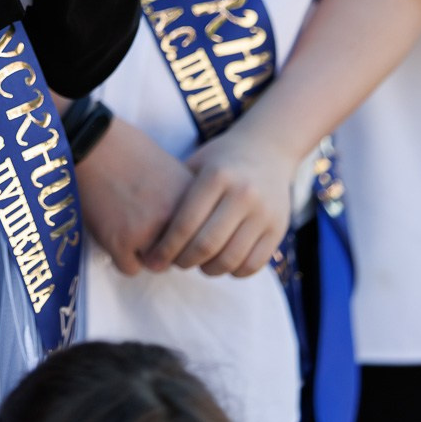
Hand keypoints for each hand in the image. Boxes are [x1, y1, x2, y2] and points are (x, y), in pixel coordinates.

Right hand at [77, 116, 193, 275]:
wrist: (92, 141)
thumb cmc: (129, 151)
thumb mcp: (172, 170)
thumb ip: (186, 202)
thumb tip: (192, 235)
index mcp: (191, 199)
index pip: (201, 240)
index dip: (186, 239)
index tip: (171, 230)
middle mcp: (174, 218)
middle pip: (179, 255)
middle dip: (165, 248)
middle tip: (145, 227)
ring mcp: (147, 231)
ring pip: (155, 264)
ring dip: (143, 252)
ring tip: (128, 225)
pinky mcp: (120, 241)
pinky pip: (129, 268)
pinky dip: (121, 255)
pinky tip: (113, 230)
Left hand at [142, 123, 294, 278]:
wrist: (268, 149)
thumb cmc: (221, 159)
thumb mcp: (196, 163)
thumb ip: (175, 191)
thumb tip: (142, 228)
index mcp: (217, 175)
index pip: (185, 223)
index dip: (165, 247)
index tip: (152, 259)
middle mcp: (243, 193)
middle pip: (206, 245)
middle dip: (183, 261)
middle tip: (171, 264)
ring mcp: (264, 213)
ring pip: (230, 259)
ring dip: (207, 270)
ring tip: (196, 264)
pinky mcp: (278, 229)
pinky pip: (253, 265)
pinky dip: (233, 271)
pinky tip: (220, 262)